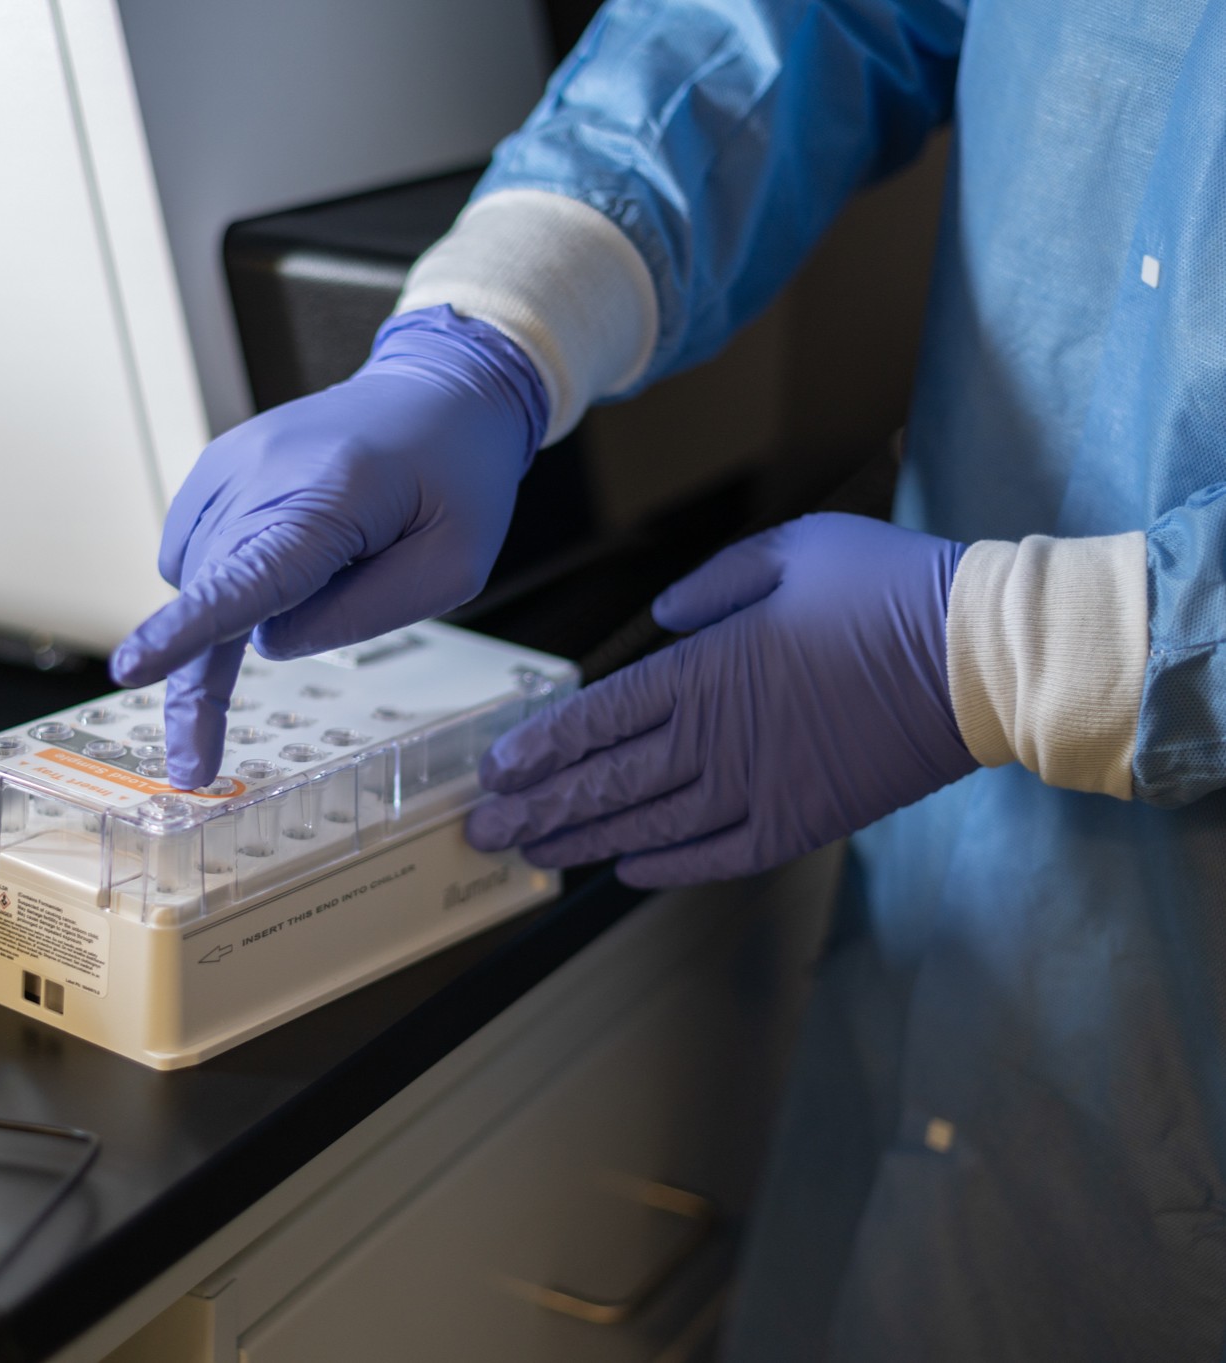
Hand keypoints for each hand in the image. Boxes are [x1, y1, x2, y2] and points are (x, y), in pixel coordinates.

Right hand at [110, 306, 546, 788]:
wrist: (442, 391)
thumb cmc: (460, 479)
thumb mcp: (452, 566)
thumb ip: (361, 616)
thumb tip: (267, 640)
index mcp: (331, 495)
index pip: (249, 577)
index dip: (188, 632)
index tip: (134, 671)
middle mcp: (262, 471)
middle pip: (211, 594)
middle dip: (199, 678)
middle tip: (197, 764)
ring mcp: (230, 462)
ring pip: (204, 578)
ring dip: (241, 605)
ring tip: (334, 566)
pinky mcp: (218, 466)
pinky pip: (200, 549)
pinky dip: (233, 573)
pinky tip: (291, 554)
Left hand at [466, 513, 977, 885]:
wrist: (980, 657)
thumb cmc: (885, 589)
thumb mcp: (790, 552)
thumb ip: (713, 587)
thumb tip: (661, 620)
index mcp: (707, 670)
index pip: (598, 720)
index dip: (540, 749)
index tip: (494, 772)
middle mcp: (718, 739)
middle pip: (606, 784)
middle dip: (537, 809)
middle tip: (480, 833)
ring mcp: (758, 789)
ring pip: (649, 828)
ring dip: (584, 843)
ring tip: (532, 859)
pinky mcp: (801, 822)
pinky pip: (717, 856)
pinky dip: (667, 867)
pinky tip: (625, 873)